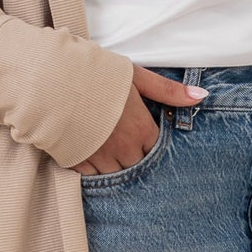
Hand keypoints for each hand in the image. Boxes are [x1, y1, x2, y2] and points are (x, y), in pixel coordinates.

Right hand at [72, 65, 208, 176]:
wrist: (52, 81)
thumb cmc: (95, 74)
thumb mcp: (135, 76)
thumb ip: (167, 90)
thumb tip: (200, 96)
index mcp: (140, 129)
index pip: (157, 149)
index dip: (152, 144)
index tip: (146, 137)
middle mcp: (123, 149)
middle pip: (139, 166)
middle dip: (136, 159)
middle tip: (129, 146)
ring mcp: (99, 158)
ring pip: (116, 175)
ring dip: (116, 167)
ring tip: (110, 151)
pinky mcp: (76, 162)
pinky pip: (91, 177)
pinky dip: (94, 170)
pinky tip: (92, 155)